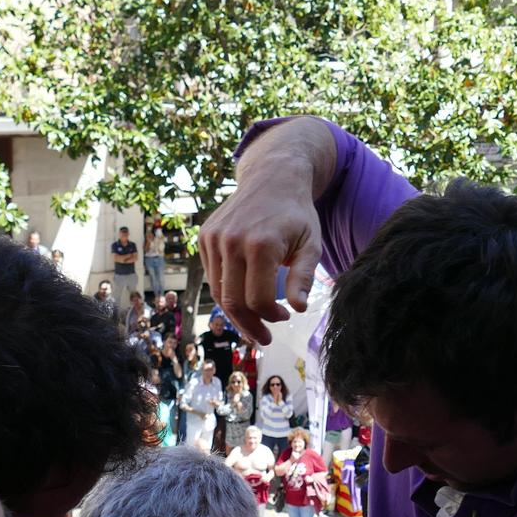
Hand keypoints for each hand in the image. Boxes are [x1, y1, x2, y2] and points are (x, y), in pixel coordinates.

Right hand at [200, 145, 325, 344]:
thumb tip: (298, 308)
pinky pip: (212, 275)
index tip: (283, 317)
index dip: (271, 316)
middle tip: (262, 338)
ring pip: (218, 292)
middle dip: (248, 325)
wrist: (273, 177)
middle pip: (233, 301)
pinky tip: (243, 296)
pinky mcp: (205, 236)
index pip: (258, 299)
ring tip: (253, 322)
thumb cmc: (297, 214)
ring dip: (235, 313)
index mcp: (261, 245)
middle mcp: (232, 241)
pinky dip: (226, 291)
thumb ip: (304, 277)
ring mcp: (214, 238)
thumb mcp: (311, 244)